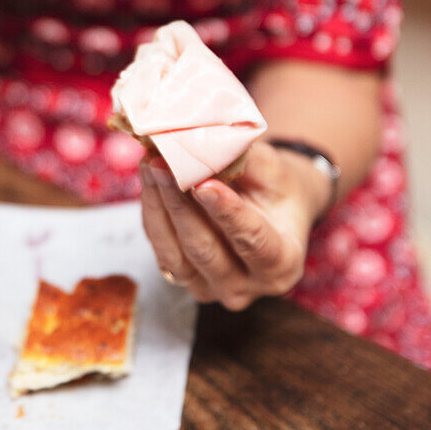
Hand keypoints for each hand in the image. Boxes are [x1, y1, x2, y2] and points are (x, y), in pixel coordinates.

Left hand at [139, 140, 329, 310]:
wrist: (270, 208)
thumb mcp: (275, 171)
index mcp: (282, 265)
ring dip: (159, 206)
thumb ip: (245, 161)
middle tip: (162, 164)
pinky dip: (152, 212)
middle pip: (206, 250)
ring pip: (175, 253)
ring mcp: (211, 288)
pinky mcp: (184, 279)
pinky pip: (161, 247)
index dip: (227, 213)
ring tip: (150, 164)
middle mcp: (246, 287)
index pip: (253, 242)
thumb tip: (205, 141)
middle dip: (179, 204)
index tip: (204, 183)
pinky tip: (148, 179)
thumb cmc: (277, 188)